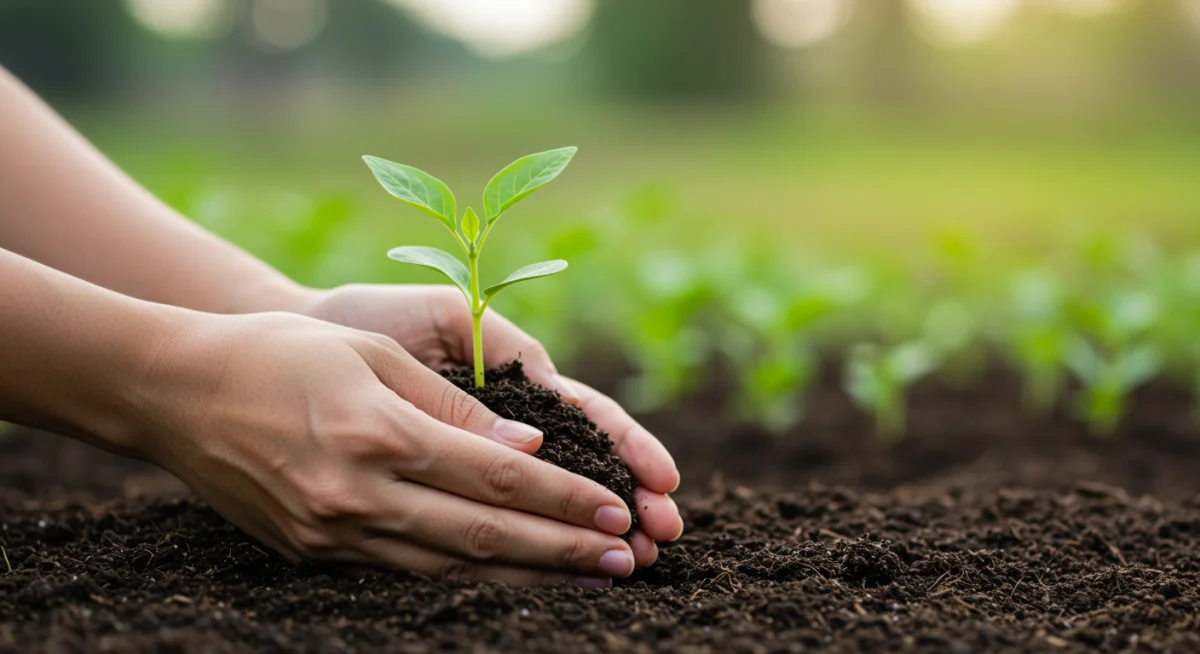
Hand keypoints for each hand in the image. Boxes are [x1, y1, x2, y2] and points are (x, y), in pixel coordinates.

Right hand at [133, 310, 640, 586]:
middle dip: (564, 550)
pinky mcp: (314, 554)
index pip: (496, 479)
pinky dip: (466, 578)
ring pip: (451, 566)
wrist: (174, 394)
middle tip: (628, 560)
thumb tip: (528, 451)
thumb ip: (454, 406)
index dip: (564, 499)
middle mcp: (358, 494)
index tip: (618, 511)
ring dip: (526, 576)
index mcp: (378, 433)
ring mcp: (333, 533)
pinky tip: (508, 579)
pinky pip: (407, 572)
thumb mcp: (372, 357)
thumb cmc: (279, 354)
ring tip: (587, 580)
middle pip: (483, 534)